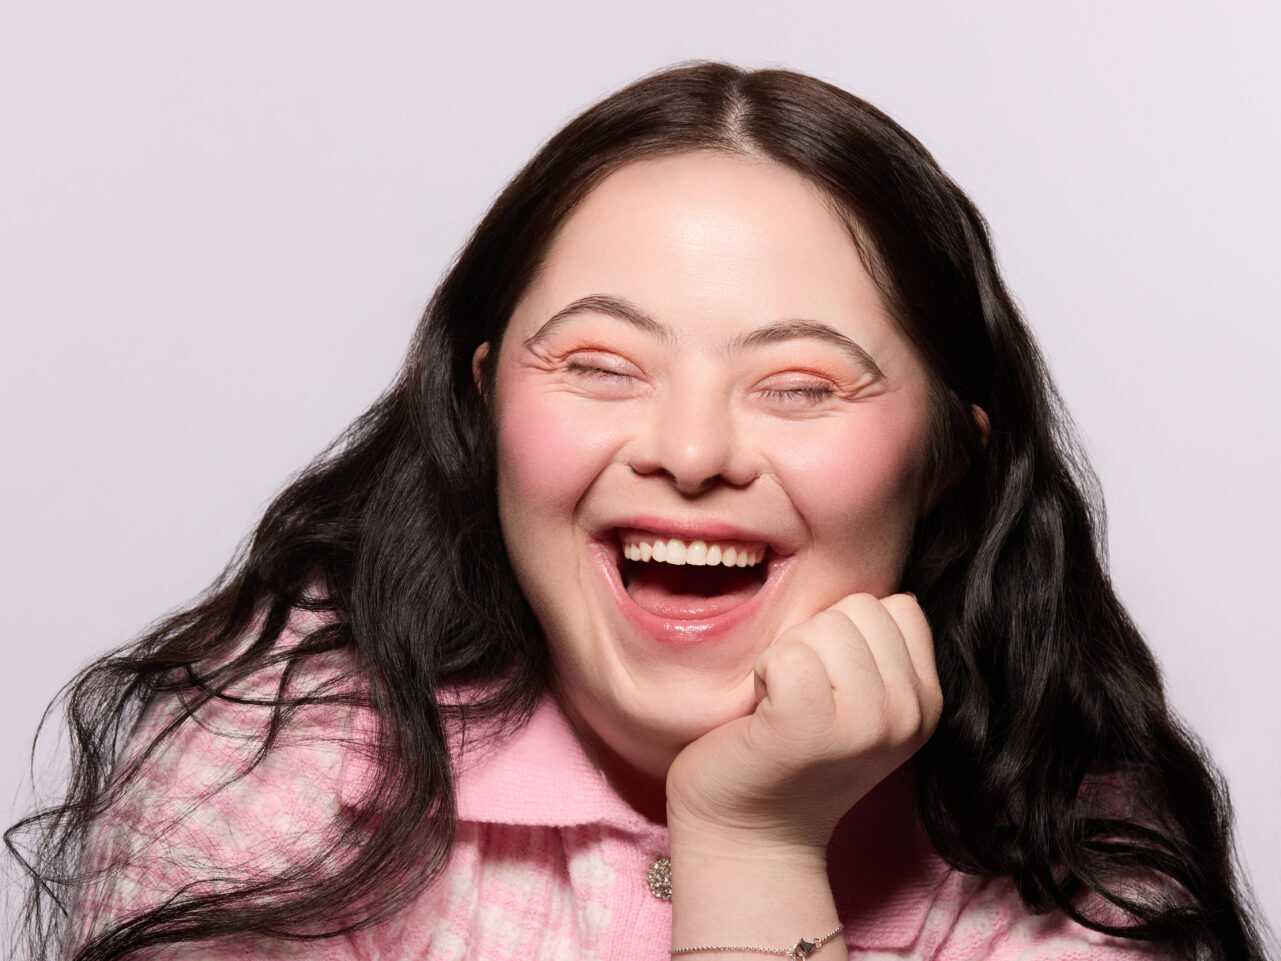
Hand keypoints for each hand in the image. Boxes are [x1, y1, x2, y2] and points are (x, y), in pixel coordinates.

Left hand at [665, 592, 941, 853]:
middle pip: (861, 608)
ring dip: (787, 656)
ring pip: (825, 626)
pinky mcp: (807, 731)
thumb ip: (877, 649)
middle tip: (797, 696)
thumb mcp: (857, 699)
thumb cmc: (789, 752)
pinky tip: (762, 713)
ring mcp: (864, 726)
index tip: (827, 683)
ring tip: (781, 706)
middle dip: (817, 638)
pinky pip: (787, 655)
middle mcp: (908, 715)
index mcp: (927, 702)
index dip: (848, 631)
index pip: (897, 606)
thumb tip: (878, 580)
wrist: (747, 832)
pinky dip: (763, 672)